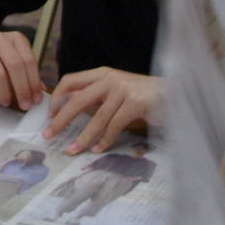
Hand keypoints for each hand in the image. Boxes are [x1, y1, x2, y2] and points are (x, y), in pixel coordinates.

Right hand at [0, 30, 43, 109]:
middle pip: (15, 66)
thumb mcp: (12, 58)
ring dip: (5, 93)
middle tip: (25, 105)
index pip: (29, 61)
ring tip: (6, 103)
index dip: (34, 83)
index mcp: (16, 39)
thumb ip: (26, 72)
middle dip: (22, 89)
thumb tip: (41, 91)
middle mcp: (1, 40)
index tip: (36, 99)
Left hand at [43, 67, 160, 152]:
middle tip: (48, 135)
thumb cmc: (143, 97)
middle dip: (60, 119)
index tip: (50, 115)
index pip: (70, 80)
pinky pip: (114, 126)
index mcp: (102, 73)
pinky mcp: (136, 103)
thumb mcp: (116, 91)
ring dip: (82, 137)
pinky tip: (98, 150)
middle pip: (77, 100)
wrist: (175, 94)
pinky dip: (104, 140)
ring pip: (96, 118)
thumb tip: (68, 112)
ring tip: (71, 150)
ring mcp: (124, 90)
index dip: (57, 98)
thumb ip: (97, 97)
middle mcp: (110, 78)